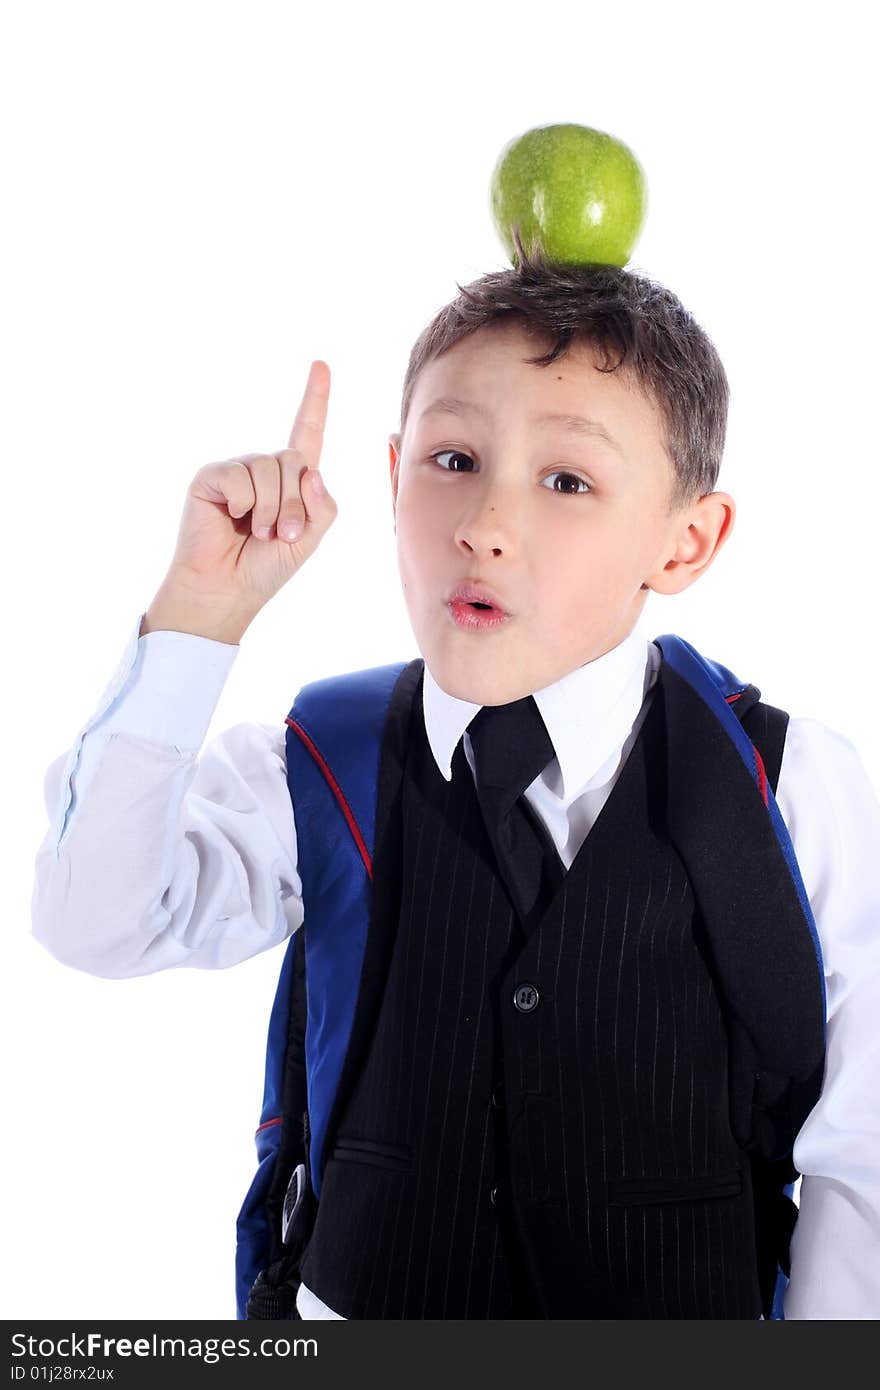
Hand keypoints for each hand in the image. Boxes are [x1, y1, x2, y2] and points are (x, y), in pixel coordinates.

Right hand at [157, 360, 336, 628]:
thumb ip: (322, 506)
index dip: (315, 400)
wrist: (226, 590)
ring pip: (269, 468)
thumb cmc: (265, 567)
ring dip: (271, 509)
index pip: (306, 433)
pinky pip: (238, 477)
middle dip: (295, 504)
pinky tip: (230, 519)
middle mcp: (264, 469)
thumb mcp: (309, 539)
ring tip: (256, 533)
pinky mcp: (212, 476)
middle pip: (295, 460)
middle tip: (281, 536)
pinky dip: (241, 503)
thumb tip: (311, 471)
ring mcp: (237, 471)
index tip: (321, 365)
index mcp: (291, 480)